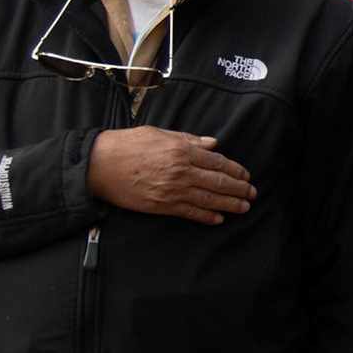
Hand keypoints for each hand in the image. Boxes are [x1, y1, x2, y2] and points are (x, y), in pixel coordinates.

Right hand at [86, 126, 253, 224]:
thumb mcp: (160, 133)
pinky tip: (219, 219)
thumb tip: (212, 143)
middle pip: (218, 182)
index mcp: (182, 150)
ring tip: (243, 207)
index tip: (246, 175)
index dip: (235, 170)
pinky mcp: (162, 205)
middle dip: (239, 189)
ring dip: (230, 204)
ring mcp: (172, 190)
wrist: (100, 165)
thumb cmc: (128, 144)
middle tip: (252, 194)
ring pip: (209, 199)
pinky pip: (190, 212)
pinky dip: (207, 216)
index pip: (217, 161)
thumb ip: (188, 139)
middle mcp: (182, 171)